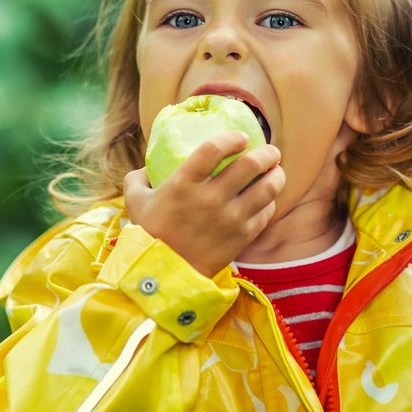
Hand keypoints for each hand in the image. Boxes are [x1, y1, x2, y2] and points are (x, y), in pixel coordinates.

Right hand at [123, 131, 284, 277]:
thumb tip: (148, 166)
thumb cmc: (150, 233)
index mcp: (183, 183)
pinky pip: (266, 211)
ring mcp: (230, 218)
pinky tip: (265, 198)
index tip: (241, 137)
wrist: (164, 274)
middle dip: (267, 152)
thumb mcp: (135, 200)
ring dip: (276, 174)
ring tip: (274, 171)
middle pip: (251, 164)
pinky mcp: (243, 236)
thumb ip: (139, 177)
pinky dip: (269, 201)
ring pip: (268, 187)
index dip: (232, 137)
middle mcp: (210, 198)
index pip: (214, 148)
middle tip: (269, 151)